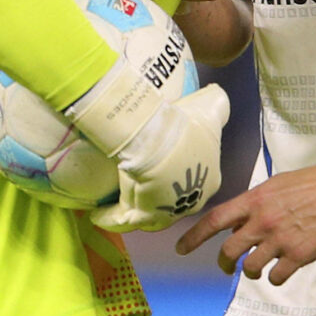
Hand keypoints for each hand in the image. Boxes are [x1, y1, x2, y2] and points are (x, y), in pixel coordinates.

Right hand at [90, 83, 231, 232]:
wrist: (158, 138)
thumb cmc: (185, 123)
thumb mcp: (210, 107)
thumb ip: (217, 103)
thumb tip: (217, 94)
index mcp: (209, 181)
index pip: (193, 183)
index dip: (177, 175)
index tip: (162, 165)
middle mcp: (190, 202)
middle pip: (172, 202)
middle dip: (158, 196)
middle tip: (140, 182)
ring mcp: (165, 213)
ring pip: (148, 214)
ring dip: (134, 208)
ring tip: (117, 199)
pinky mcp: (139, 216)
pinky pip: (121, 220)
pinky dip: (109, 217)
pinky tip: (97, 212)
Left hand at [175, 162, 315, 284]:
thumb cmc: (313, 183)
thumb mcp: (276, 185)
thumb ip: (256, 204)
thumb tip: (240, 222)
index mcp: (254, 200)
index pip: (214, 220)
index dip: (193, 237)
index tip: (181, 249)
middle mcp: (261, 221)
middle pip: (228, 251)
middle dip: (224, 264)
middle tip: (227, 268)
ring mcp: (279, 239)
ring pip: (251, 268)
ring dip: (252, 272)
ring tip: (260, 269)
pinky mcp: (299, 255)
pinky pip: (276, 277)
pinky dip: (275, 278)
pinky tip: (281, 272)